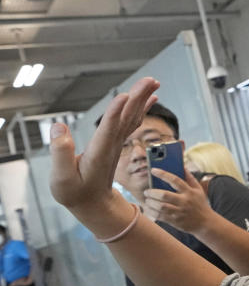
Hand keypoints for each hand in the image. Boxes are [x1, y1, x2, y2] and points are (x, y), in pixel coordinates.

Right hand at [50, 78, 159, 213]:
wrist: (94, 205)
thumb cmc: (74, 192)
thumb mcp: (62, 179)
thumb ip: (60, 153)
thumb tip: (58, 126)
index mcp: (98, 152)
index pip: (108, 130)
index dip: (115, 113)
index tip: (124, 96)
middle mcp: (111, 145)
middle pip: (126, 118)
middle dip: (138, 98)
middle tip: (151, 80)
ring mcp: (116, 143)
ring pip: (132, 117)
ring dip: (143, 99)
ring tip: (154, 82)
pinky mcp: (116, 142)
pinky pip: (132, 122)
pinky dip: (141, 109)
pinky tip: (152, 98)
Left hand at [143, 169, 213, 232]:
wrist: (205, 223)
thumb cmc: (200, 204)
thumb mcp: (198, 190)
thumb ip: (190, 178)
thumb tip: (182, 166)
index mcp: (190, 192)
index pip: (175, 180)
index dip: (163, 174)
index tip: (153, 170)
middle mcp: (184, 201)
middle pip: (164, 195)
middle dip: (152, 192)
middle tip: (147, 191)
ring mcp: (179, 212)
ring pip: (160, 206)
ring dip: (150, 203)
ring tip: (147, 200)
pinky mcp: (175, 221)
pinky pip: (159, 216)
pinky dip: (151, 211)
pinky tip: (149, 208)